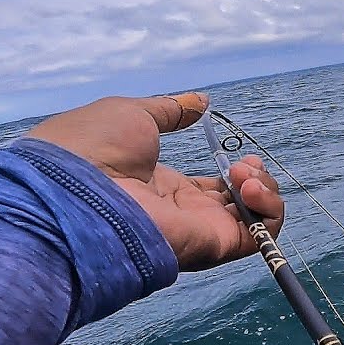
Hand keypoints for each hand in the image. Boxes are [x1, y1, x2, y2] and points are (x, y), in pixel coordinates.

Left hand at [26, 92, 283, 270]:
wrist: (74, 191)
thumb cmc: (92, 149)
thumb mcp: (133, 113)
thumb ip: (171, 110)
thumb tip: (200, 101)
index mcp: (162, 187)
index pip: (212, 188)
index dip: (233, 171)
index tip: (239, 154)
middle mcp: (184, 212)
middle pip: (239, 203)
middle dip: (254, 178)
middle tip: (244, 163)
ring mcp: (200, 229)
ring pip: (256, 220)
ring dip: (264, 189)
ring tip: (245, 172)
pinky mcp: (213, 243)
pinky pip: (260, 237)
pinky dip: (268, 210)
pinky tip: (249, 186)